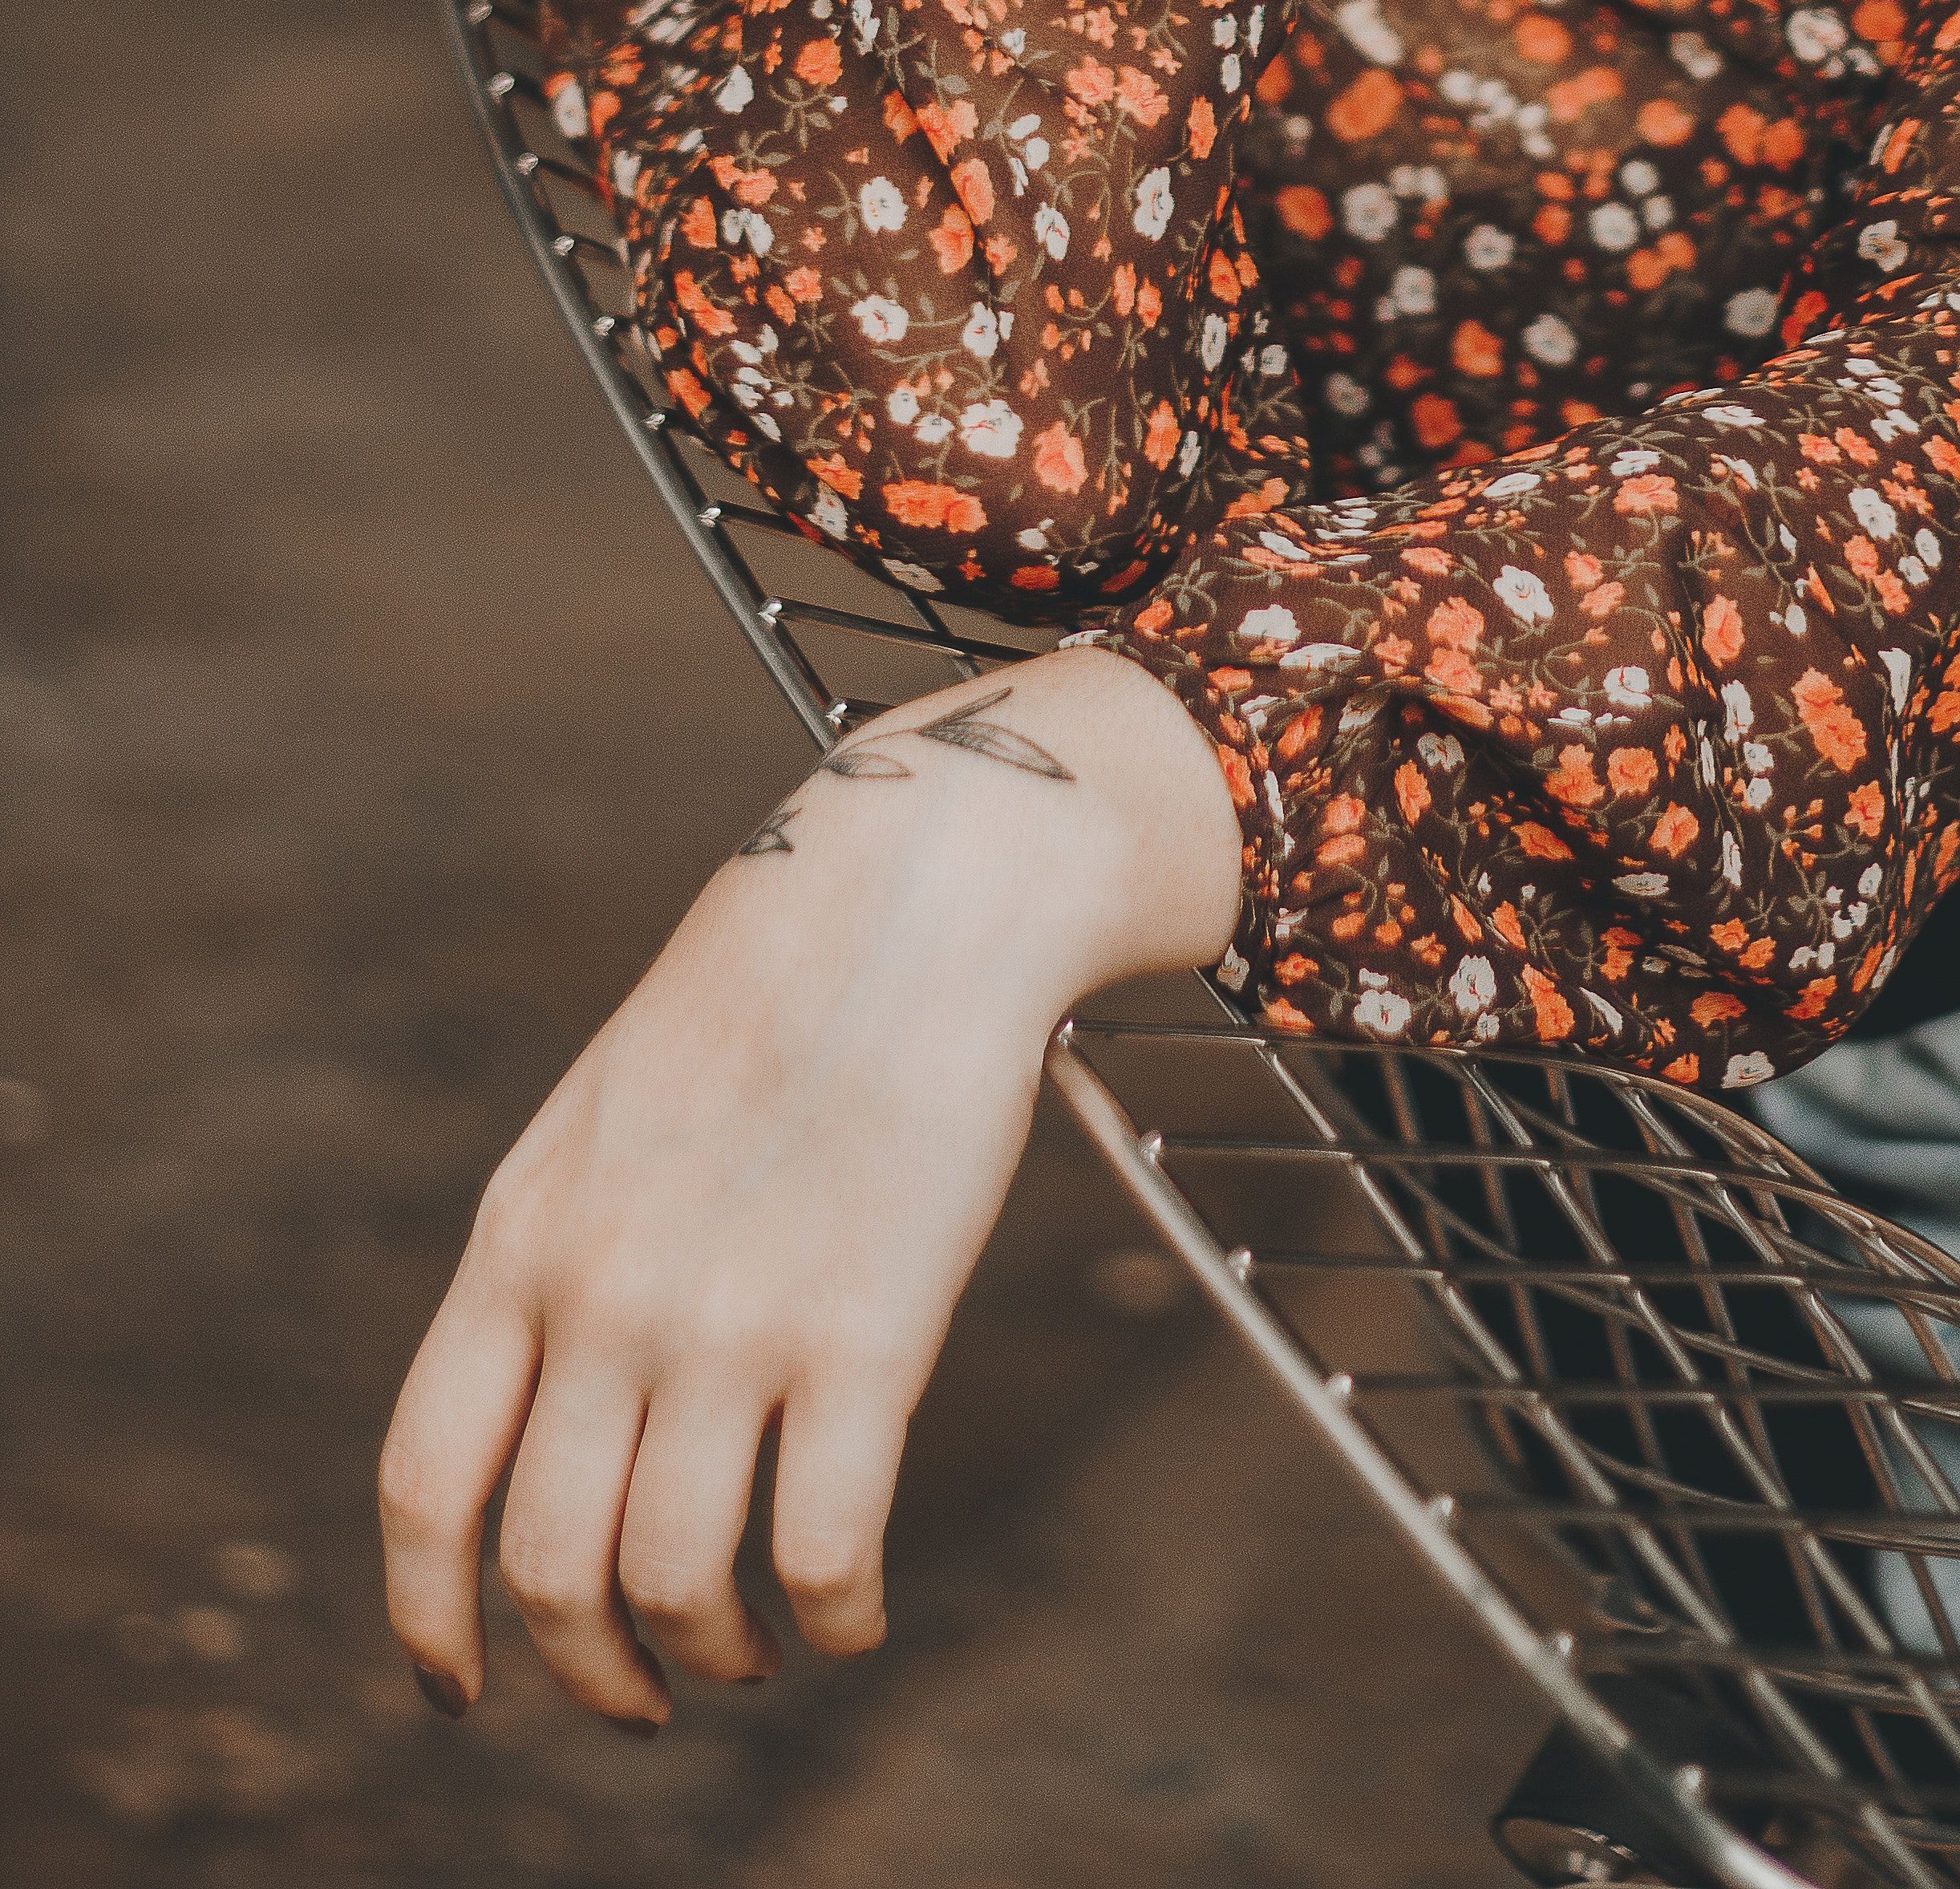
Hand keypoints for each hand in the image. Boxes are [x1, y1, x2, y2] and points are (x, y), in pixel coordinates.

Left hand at [380, 647, 1239, 1725]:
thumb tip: (544, 1425)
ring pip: (678, 1582)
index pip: (423, 1484)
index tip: (464, 1687)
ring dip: (713, 1655)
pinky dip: (836, 1617)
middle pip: (548, 1568)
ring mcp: (729, 1320)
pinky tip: (853, 1609)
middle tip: (645, 1695)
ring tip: (755, 1650)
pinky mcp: (864, 1333)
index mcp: (522, 1239)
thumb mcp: (603, 1120)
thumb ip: (559, 1262)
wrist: (910, 891)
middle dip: (594, 1672)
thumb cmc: (770, 999)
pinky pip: (821, 1549)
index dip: (430, 1619)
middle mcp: (603, 1295)